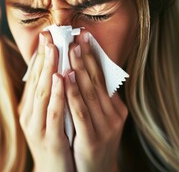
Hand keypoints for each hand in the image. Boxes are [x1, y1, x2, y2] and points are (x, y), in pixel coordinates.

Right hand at [18, 31, 74, 171]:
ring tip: (55, 50)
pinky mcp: (49, 139)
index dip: (41, 57)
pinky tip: (60, 78)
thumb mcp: (50, 117)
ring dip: (48, 70)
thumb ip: (50, 96)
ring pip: (42, 93)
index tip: (47, 37)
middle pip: (36, 81)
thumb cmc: (56, 142)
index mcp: (29, 108)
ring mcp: (37, 127)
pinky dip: (56, 94)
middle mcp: (29, 115)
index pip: (34, 78)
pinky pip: (52, 113)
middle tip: (50, 37)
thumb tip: (57, 71)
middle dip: (44, 58)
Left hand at [65, 31, 127, 171]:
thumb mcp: (97, 119)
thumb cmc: (91, 142)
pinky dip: (72, 93)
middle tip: (75, 36)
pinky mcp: (92, 139)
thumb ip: (92, 98)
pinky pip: (80, 112)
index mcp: (114, 108)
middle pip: (96, 80)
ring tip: (70, 49)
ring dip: (79, 69)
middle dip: (85, 56)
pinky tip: (64, 78)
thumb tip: (82, 72)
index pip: (102, 77)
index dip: (92, 56)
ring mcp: (104, 127)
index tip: (83, 36)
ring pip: (89, 92)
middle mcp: (113, 115)